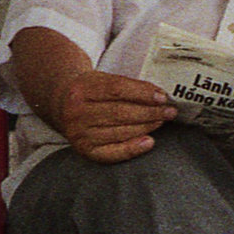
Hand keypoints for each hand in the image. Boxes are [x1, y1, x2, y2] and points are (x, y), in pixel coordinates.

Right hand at [50, 69, 174, 162]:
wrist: (65, 106)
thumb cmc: (91, 93)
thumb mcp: (102, 81)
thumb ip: (127, 87)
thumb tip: (159, 96)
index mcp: (81, 89)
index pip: (117, 89)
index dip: (142, 93)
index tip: (162, 96)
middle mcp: (77, 113)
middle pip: (120, 112)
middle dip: (149, 112)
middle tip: (169, 111)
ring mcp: (80, 134)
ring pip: (120, 131)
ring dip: (146, 127)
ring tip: (161, 121)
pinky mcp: (85, 150)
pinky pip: (113, 152)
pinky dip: (133, 148)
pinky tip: (149, 142)